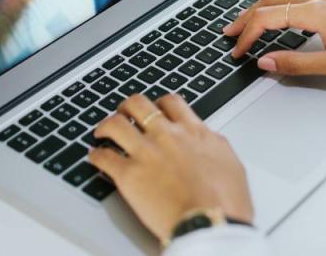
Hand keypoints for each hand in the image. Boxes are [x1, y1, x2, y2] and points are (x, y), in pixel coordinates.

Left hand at [89, 94, 253, 242]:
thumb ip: (214, 146)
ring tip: (102, 132)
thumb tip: (208, 142)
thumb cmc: (226, 201)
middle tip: (124, 114)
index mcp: (194, 132)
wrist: (211, 223)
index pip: (171, 102)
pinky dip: (96, 156)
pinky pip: (103, 157)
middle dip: (128, 107)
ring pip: (115, 124)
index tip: (155, 109)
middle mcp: (168, 135)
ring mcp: (146, 152)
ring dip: (106, 126)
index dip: (158, 103)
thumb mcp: (230, 163)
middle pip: (139, 104)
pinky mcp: (128, 175)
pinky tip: (95, 158)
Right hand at [223, 0, 325, 77]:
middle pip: (270, 1)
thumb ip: (295, 64)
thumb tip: (265, 62)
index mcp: (315, 12)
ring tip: (249, 21)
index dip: (247, 35)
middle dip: (246, 17)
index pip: (267, 18)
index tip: (238, 50)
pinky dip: (282, 1)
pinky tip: (281, 11)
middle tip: (230, 32)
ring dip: (262, 7)